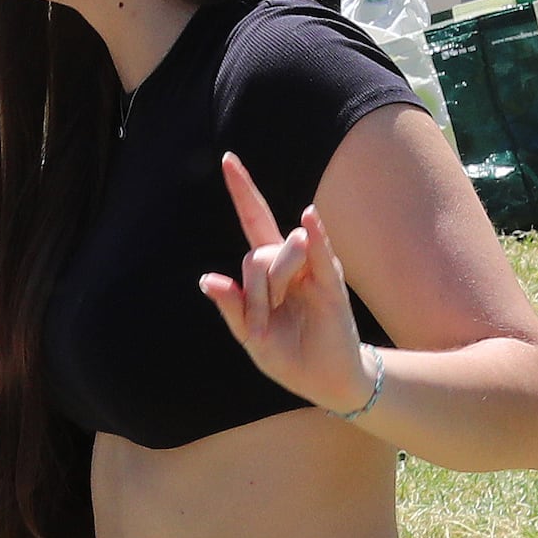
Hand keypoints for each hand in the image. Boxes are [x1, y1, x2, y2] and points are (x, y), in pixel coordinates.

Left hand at [194, 152, 368, 416]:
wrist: (325, 379)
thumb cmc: (287, 353)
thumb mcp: (251, 335)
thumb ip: (232, 307)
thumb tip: (207, 279)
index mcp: (267, 270)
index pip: (254, 219)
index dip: (243, 190)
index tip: (227, 158)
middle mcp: (290, 262)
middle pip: (257, 252)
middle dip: (253, 291)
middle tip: (260, 327)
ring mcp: (312, 269)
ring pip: (278, 257)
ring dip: (270, 293)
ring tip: (276, 322)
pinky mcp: (331, 284)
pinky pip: (320, 255)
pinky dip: (315, 236)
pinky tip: (308, 219)